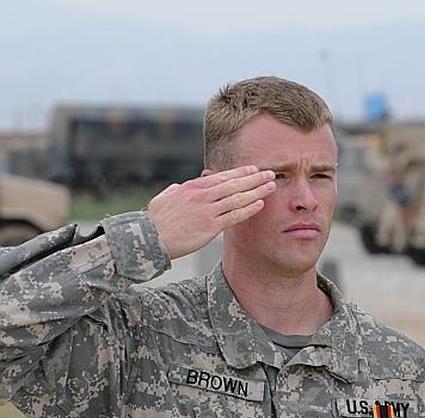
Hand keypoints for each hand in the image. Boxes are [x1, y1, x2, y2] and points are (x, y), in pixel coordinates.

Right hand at [147, 166, 275, 258]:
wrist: (150, 238)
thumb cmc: (155, 220)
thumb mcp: (165, 198)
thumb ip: (176, 190)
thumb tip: (180, 187)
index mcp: (193, 187)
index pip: (222, 176)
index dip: (240, 172)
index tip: (253, 168)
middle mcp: (203, 196)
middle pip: (234, 184)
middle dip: (254, 178)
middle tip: (270, 173)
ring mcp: (208, 211)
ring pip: (238, 198)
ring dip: (257, 191)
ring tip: (271, 186)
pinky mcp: (211, 227)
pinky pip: (235, 216)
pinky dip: (249, 209)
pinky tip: (260, 204)